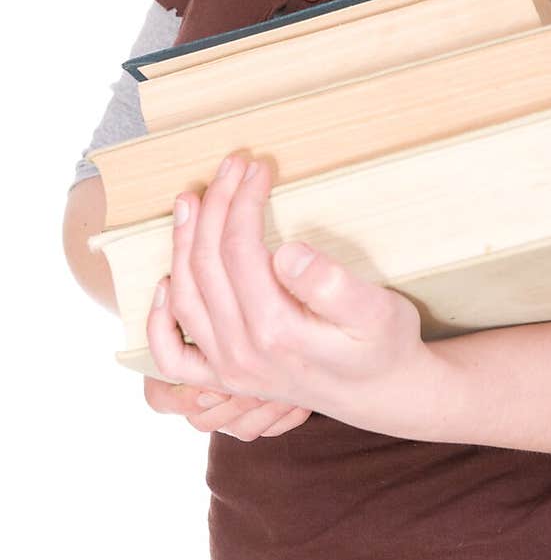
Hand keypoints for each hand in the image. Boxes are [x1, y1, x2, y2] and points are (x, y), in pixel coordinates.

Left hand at [145, 151, 437, 435]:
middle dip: (215, 205)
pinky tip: (165, 282)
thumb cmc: (383, 344)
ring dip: (183, 242)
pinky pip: (173, 356)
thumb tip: (286, 253)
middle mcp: (241, 353)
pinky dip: (159, 320)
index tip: (259, 167)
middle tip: (231, 165)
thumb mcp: (378, 311)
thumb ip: (332, 285)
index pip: (240, 249)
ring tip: (191, 199)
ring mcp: (228, 370)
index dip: (243, 201)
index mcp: (276, 331)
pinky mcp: (225, 380)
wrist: (382, 393)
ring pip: (185, 297)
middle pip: (207, 265)